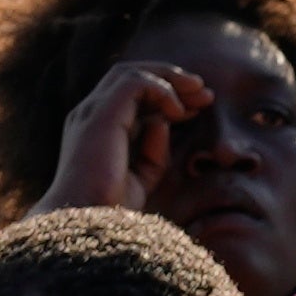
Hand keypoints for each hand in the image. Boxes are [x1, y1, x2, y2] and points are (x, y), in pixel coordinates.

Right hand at [47, 58, 217, 215]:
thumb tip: (164, 123)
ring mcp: (93, 112)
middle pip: (131, 79)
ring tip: (200, 93)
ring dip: (170, 79)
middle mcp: (91, 114)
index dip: (168, 97)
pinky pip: (134, 84)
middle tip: (206, 93)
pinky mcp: (101, 115)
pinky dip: (161, 90)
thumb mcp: (142, 177)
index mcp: (97, 128)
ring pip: (131, 74)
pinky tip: (179, 111)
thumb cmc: (111, 207)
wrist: (89, 222)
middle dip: (172, 81)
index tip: (199, 108)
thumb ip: (153, 151)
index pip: (132, 98)